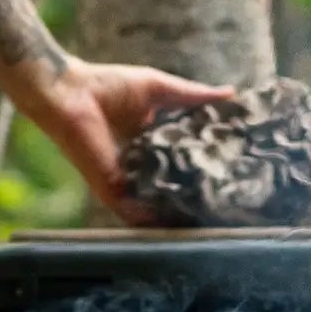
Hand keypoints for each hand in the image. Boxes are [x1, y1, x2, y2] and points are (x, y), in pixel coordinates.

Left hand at [25, 62, 239, 221]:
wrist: (69, 93)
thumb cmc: (109, 86)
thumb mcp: (160, 90)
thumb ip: (194, 96)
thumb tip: (232, 93)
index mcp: (153, 144)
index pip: (186, 163)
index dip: (210, 168)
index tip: (240, 176)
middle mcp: (143, 167)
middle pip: (175, 189)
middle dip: (201, 198)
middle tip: (235, 208)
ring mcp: (128, 183)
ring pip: (159, 207)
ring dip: (182, 216)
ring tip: (215, 224)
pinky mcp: (113, 191)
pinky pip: (137, 214)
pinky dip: (156, 220)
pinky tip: (182, 226)